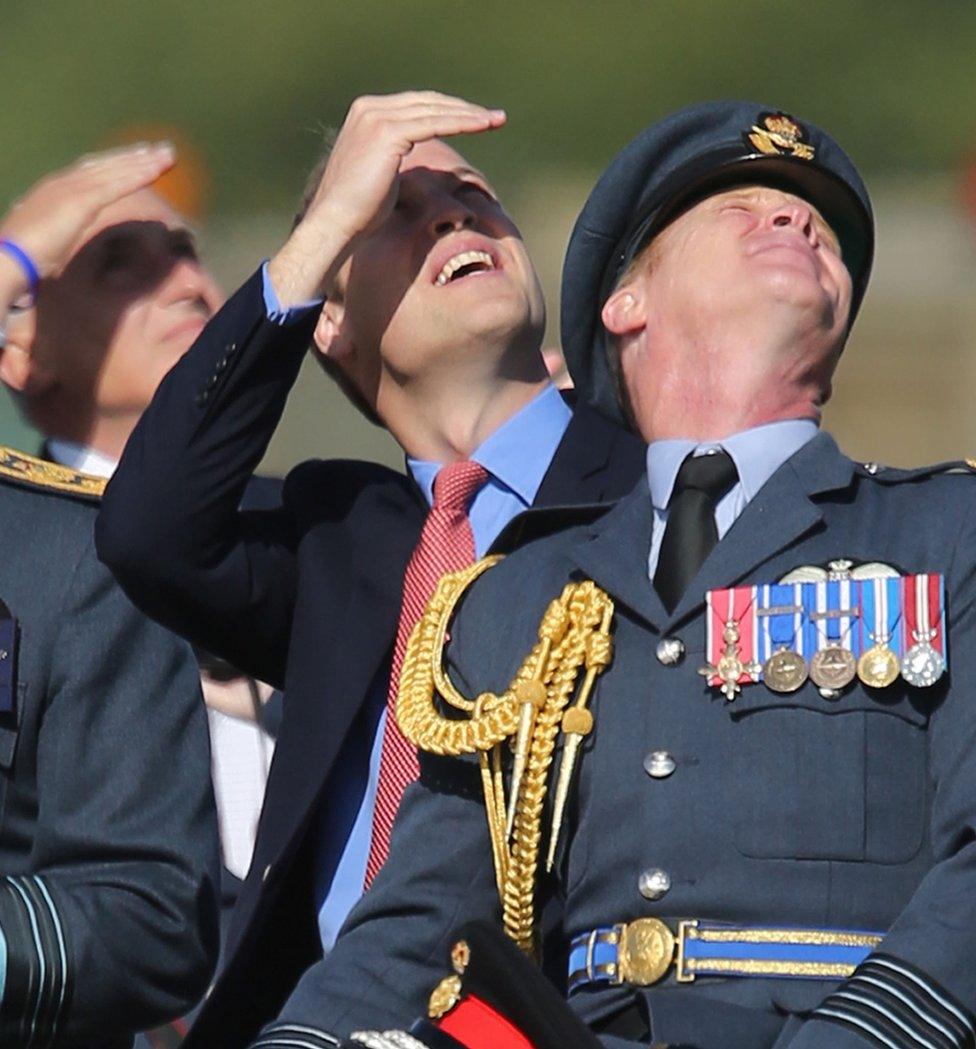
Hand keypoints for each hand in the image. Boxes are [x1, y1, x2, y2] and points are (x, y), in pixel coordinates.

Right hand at [0, 143, 175, 293]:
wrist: (7, 257)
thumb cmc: (24, 257)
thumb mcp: (47, 239)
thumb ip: (59, 232)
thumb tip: (62, 237)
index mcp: (55, 190)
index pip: (92, 171)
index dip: (116, 164)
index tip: (139, 158)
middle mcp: (63, 182)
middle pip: (106, 164)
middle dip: (136, 156)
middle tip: (163, 149)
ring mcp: (71, 190)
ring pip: (114, 171)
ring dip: (143, 162)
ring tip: (168, 155)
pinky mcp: (80, 202)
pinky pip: (115, 186)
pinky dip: (136, 176)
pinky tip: (155, 171)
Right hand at [269, 91, 504, 303]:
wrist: (336, 222)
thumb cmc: (358, 211)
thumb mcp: (380, 175)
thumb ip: (396, 159)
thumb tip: (416, 168)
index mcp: (366, 113)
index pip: (416, 106)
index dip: (448, 110)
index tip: (475, 119)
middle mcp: (370, 108)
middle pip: (428, 102)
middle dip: (464, 108)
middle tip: (494, 117)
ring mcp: (377, 117)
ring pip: (435, 110)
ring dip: (470, 114)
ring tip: (497, 121)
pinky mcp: (388, 132)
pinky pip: (435, 124)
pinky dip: (462, 123)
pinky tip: (483, 126)